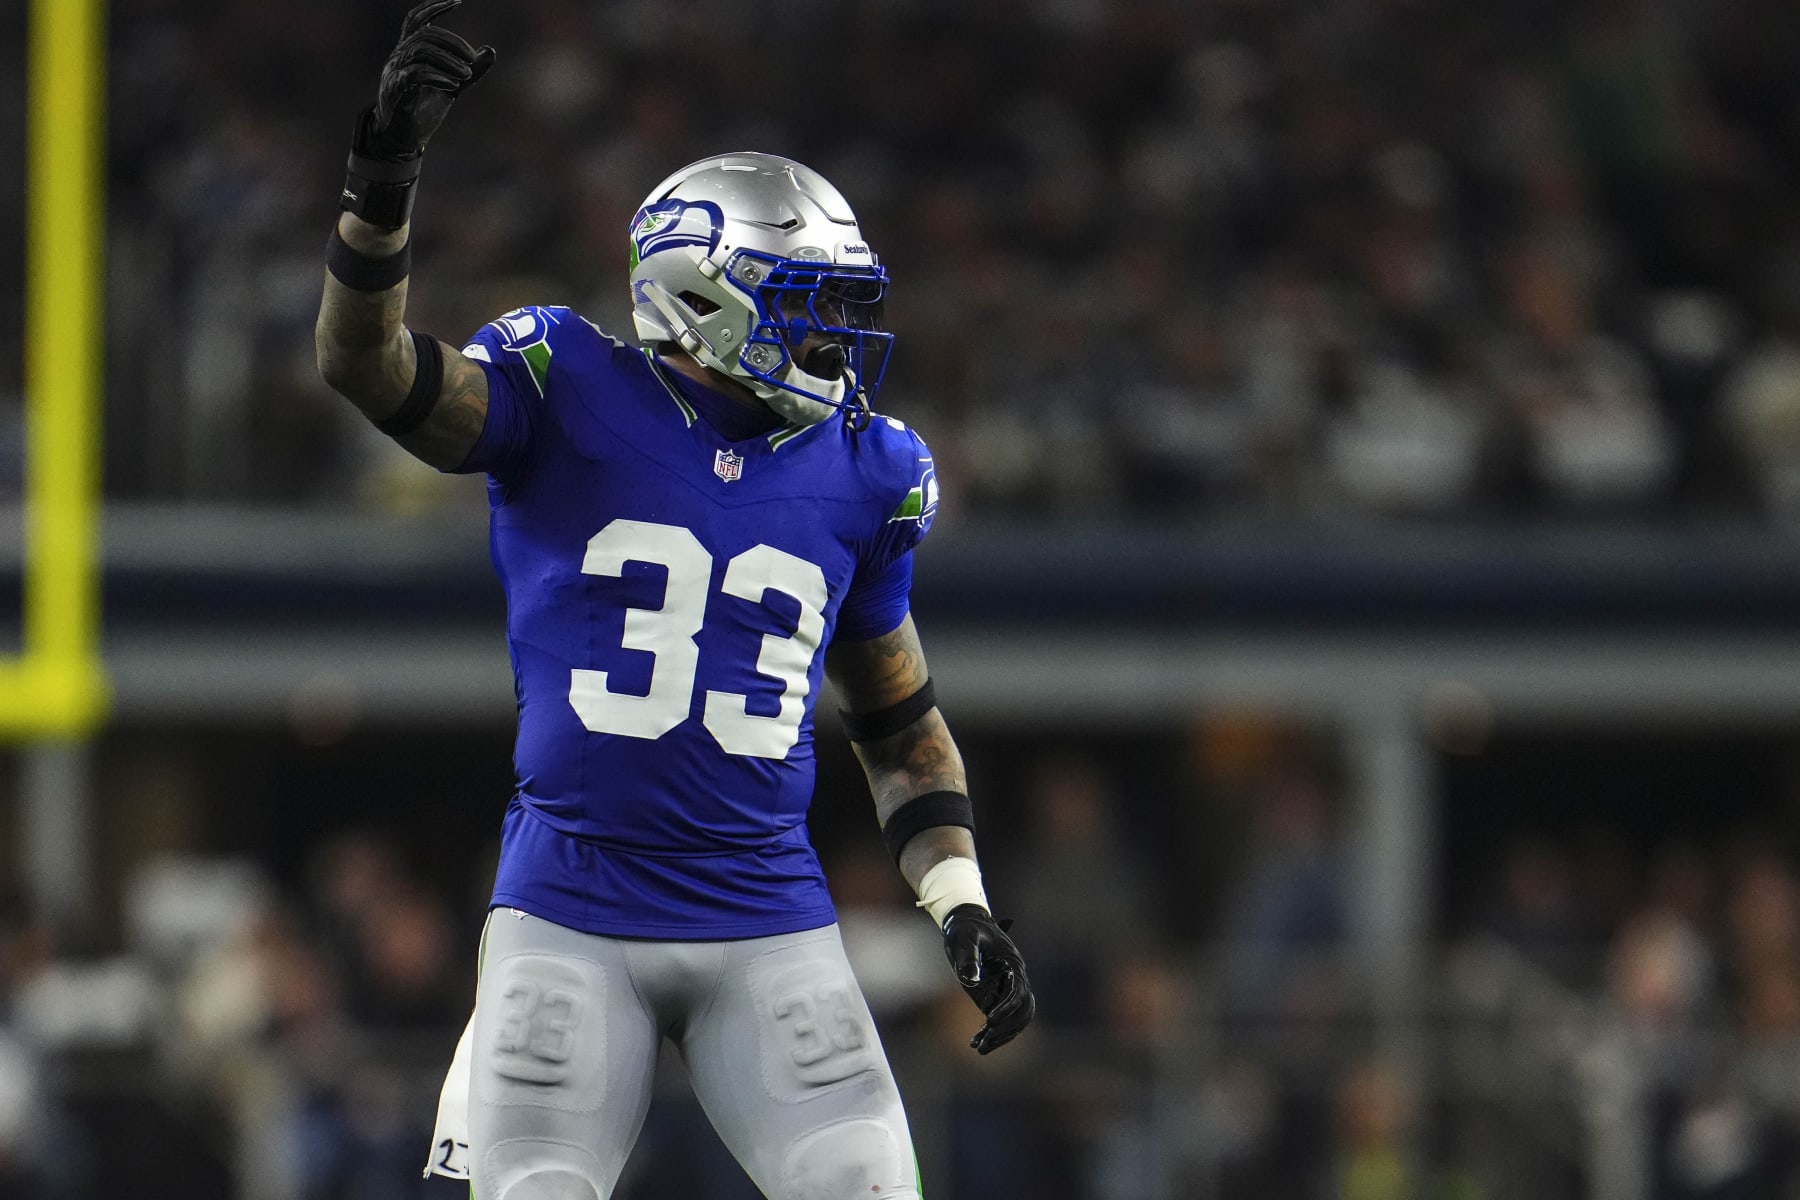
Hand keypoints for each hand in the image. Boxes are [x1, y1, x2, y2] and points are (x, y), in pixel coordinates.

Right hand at [359, 0, 495, 160]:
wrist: (404, 137)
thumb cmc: (423, 108)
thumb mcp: (453, 86)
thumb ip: (471, 70)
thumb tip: (490, 51)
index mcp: (409, 51)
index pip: (416, 20)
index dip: (433, 7)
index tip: (456, 1)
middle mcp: (399, 57)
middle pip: (424, 35)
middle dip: (453, 43)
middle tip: (473, 59)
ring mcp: (395, 72)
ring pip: (420, 52)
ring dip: (448, 61)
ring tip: (466, 75)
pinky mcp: (396, 91)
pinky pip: (414, 75)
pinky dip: (436, 78)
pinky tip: (453, 85)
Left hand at [941, 904, 1034, 1053]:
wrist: (964, 924)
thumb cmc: (966, 928)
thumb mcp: (964, 938)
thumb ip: (968, 957)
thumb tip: (970, 978)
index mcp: (1012, 964)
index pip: (1019, 992)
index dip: (1007, 1008)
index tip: (990, 1020)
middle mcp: (1014, 979)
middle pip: (1023, 1011)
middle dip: (1006, 1029)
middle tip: (984, 1042)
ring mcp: (1005, 989)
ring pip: (1016, 1020)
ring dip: (1001, 1036)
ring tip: (979, 1048)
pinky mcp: (994, 996)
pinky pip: (1001, 1020)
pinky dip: (992, 1033)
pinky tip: (975, 1042)